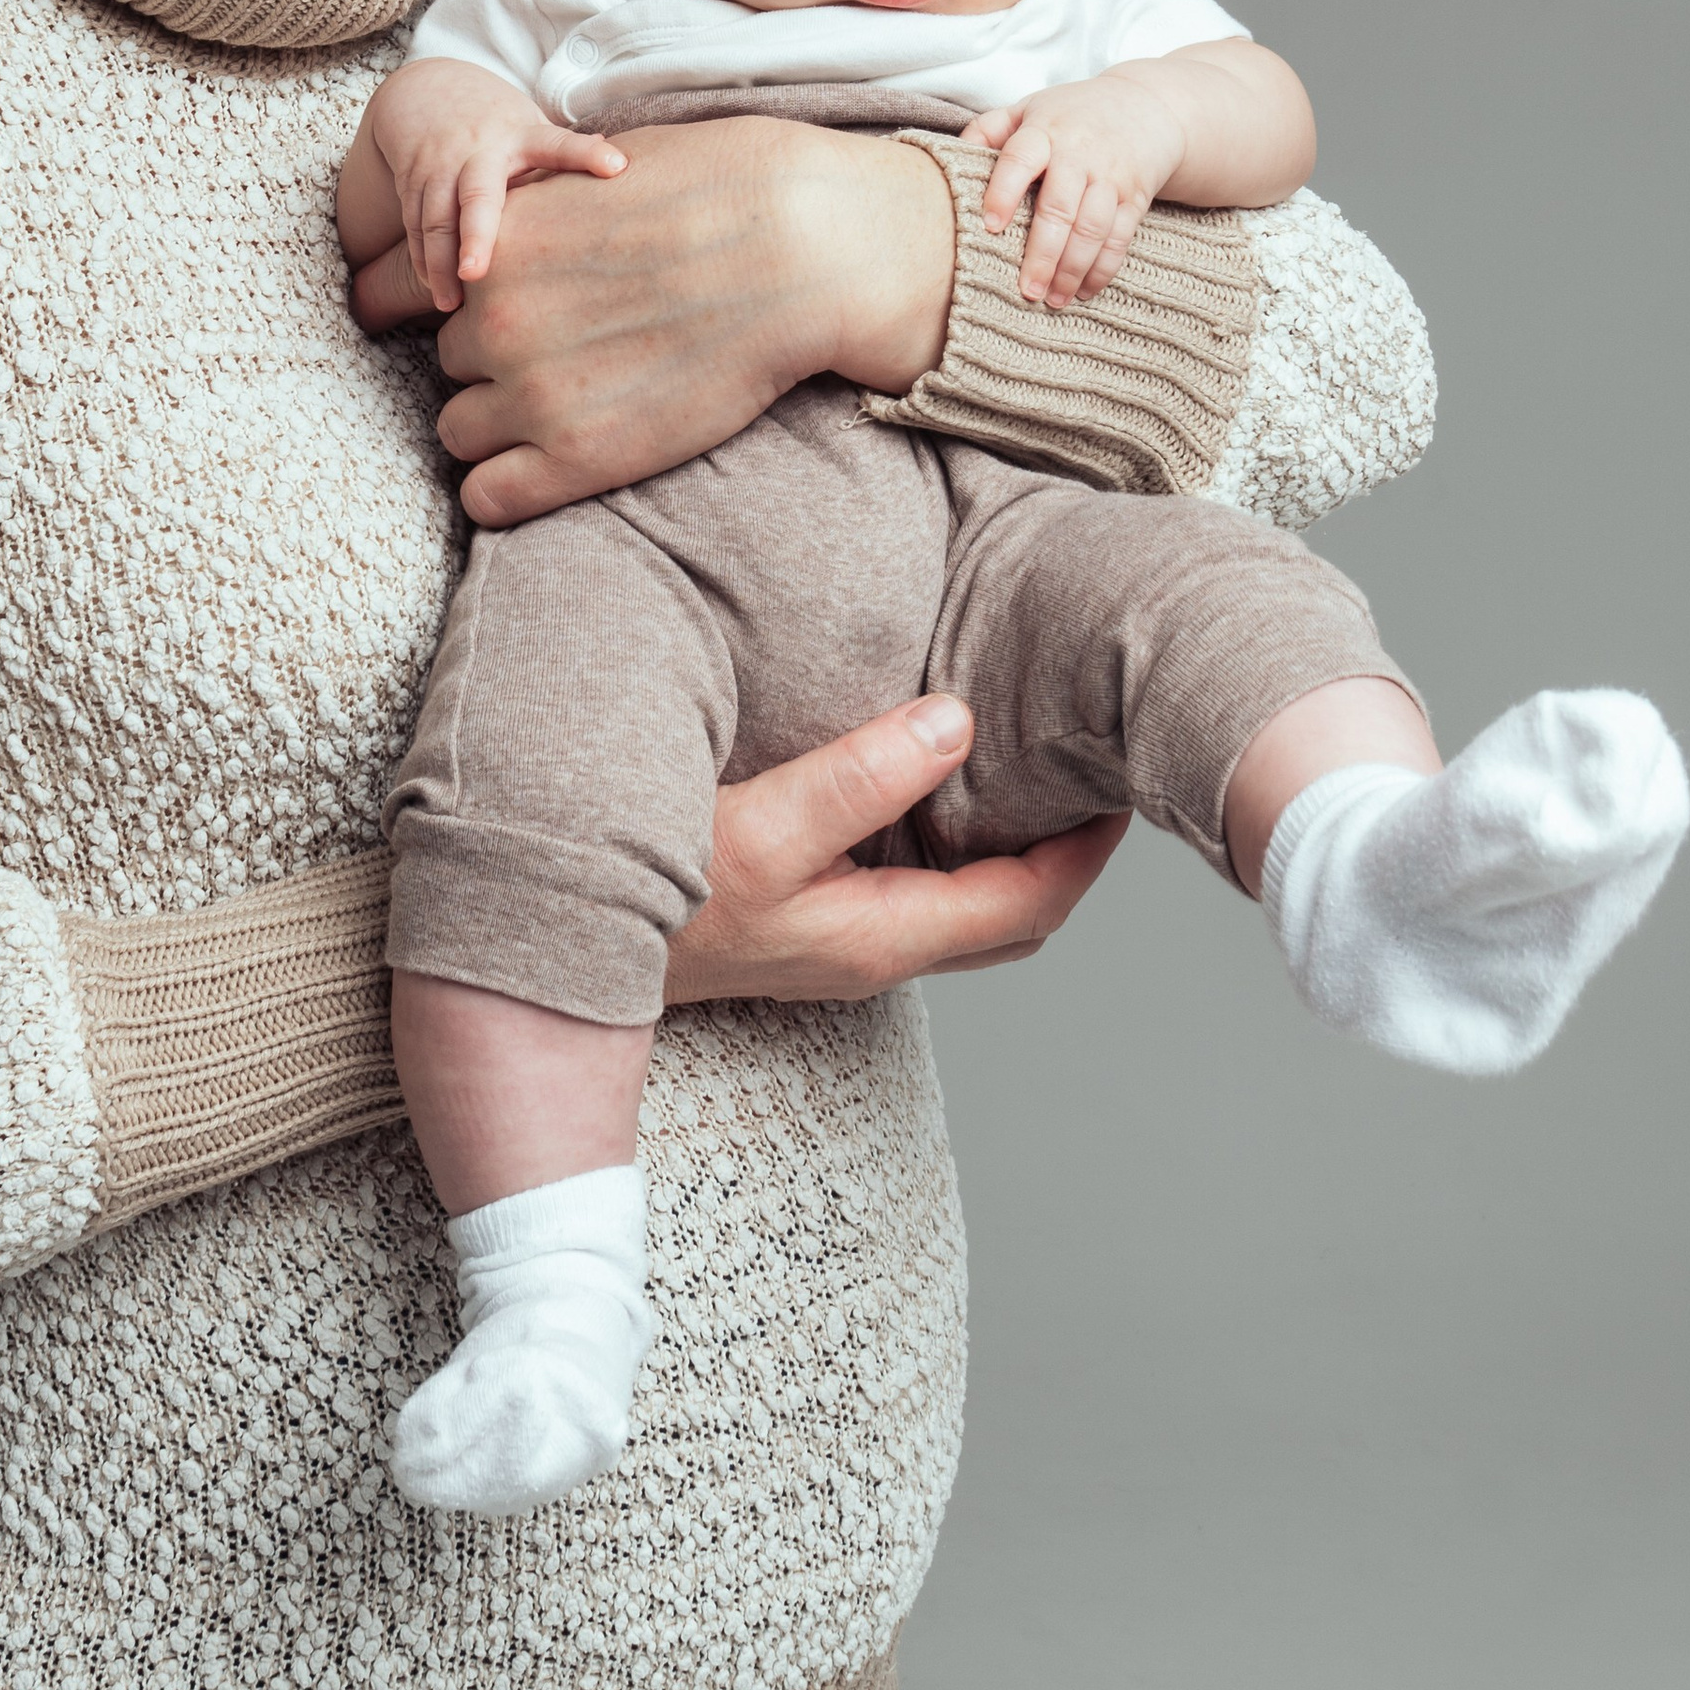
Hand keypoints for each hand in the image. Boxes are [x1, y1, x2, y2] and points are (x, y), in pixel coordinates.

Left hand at [350, 116, 956, 524]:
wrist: (799, 248)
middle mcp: (492, 320)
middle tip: (558, 352)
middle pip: (443, 360)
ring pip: (458, 431)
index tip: (437, 317)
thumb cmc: (716, 193)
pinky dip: (503, 489)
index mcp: (490, 244)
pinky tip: (543, 469)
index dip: (417, 303)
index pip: (385, 289)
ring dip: (496, 424)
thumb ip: (528, 211)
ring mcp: (531, 394)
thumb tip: (497, 218)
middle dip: (487, 359)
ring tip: (567, 407)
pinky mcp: (579, 459)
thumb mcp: (592, 177)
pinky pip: (486, 498)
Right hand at [372, 62, 626, 315]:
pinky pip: (414, 226)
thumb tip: (622, 168)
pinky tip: (434, 289)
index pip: (558, 145)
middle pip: (477, 194)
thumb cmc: (496, 121)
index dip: (587, 154)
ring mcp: (440, 166)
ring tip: (451, 304)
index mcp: (520, 136)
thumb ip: (565, 154)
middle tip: (475, 273)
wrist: (426, 91)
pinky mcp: (412, 182)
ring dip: (439, 263)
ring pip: (434, 218)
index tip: (617, 166)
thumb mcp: (531, 125)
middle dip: (475, 234)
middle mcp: (477, 151)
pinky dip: (422, 259)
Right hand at [668, 692, 1128, 1000]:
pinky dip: (950, 850)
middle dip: (1066, 858)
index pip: (1030, 902)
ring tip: (1028, 777)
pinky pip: (914, 894)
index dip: (1088, 851)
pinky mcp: (808, 924)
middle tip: (1093, 783)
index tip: (1120, 788)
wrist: (569, 965)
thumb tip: (956, 724)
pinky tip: (930, 792)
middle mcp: (874, 951)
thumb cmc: (658, 906)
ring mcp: (839, 944)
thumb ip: (862, 777)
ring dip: (1008, 854)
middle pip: (1012, 919)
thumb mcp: (763, 830)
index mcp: (885, 936)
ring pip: (964, 910)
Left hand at [970, 70, 1189, 307]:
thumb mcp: (1029, 108)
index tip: (990, 226)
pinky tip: (1084, 291)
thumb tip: (950, 156)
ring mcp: (1111, 176)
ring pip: (1093, 229)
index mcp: (1045, 131)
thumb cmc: (1072, 113)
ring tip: (1053, 300)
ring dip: (1072, 269)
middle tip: (1026, 290)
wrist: (1146, 105)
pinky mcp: (1135, 196)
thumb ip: (988, 129)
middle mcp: (1080, 153)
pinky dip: (1103, 269)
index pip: (1020, 160)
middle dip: (1042, 254)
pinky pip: (1121, 237)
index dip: (1003, 192)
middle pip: (1060, 208)